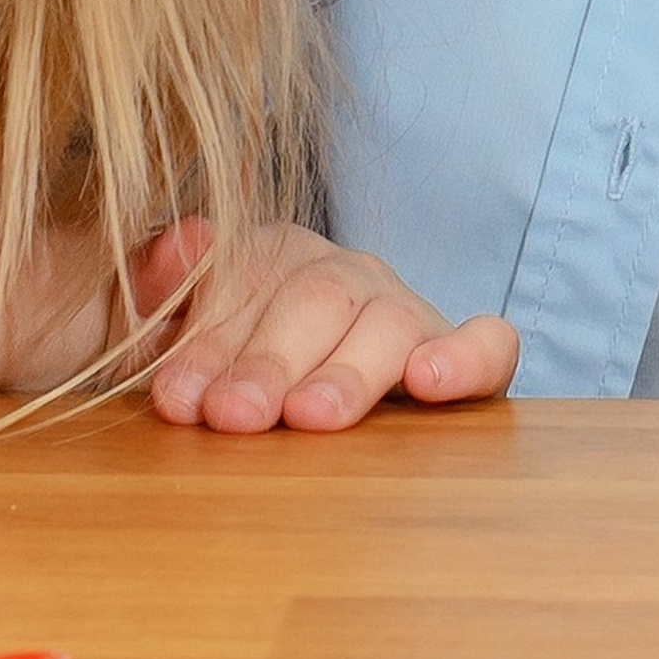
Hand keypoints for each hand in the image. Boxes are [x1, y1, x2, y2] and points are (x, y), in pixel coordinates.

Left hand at [134, 220, 519, 432]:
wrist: (298, 399)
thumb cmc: (226, 370)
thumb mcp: (178, 330)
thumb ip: (169, 284)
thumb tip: (177, 243)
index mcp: (279, 258)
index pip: (248, 284)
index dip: (211, 344)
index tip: (176, 398)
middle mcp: (350, 277)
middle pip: (317, 302)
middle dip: (271, 362)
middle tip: (233, 415)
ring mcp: (408, 314)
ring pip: (390, 327)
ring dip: (348, 374)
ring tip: (310, 415)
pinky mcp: (462, 358)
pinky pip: (489, 345)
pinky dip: (466, 358)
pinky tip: (429, 381)